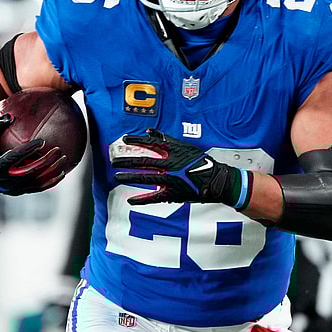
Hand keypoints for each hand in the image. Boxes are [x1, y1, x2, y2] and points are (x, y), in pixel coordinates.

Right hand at [0, 114, 66, 195]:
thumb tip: (11, 116)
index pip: (14, 158)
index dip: (28, 150)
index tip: (41, 141)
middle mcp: (4, 180)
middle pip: (29, 171)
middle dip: (45, 161)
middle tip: (58, 150)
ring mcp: (12, 188)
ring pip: (35, 182)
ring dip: (51, 172)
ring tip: (63, 160)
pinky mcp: (18, 192)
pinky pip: (37, 188)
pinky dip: (50, 182)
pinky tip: (61, 174)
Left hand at [112, 128, 251, 207]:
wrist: (217, 181)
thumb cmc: (200, 162)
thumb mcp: (185, 147)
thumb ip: (166, 139)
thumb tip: (149, 131)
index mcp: (174, 152)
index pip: (152, 144)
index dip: (137, 141)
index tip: (124, 139)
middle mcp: (172, 165)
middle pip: (145, 162)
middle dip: (127, 161)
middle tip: (114, 161)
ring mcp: (172, 180)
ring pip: (147, 178)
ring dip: (131, 178)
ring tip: (117, 177)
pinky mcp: (174, 194)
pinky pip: (155, 197)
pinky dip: (143, 200)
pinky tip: (130, 200)